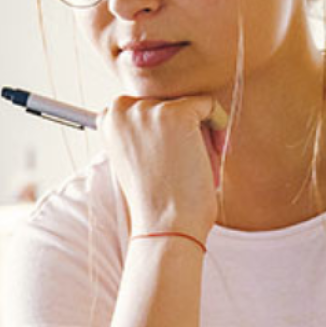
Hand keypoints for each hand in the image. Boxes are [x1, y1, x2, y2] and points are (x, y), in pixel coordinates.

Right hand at [97, 94, 224, 242]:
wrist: (165, 225)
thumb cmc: (156, 199)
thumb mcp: (137, 157)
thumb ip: (142, 130)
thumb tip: (164, 105)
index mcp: (108, 120)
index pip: (144, 104)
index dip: (161, 129)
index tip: (164, 156)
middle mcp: (122, 109)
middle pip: (168, 102)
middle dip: (181, 129)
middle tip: (179, 164)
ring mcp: (149, 110)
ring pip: (189, 105)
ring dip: (199, 131)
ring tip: (191, 165)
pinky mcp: (176, 113)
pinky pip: (209, 105)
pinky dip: (217, 127)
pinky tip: (207, 156)